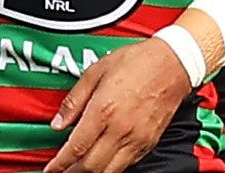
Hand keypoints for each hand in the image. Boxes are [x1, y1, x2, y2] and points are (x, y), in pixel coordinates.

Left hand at [44, 37, 189, 172]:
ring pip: (109, 171)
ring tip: (77, 171)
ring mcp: (136, 139)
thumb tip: (59, 123)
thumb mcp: (96, 71)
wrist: (173, 64)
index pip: (76, 147)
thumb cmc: (137, 62)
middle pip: (91, 166)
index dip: (60, 163)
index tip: (51, 169)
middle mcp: (120, 129)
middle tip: (59, 172)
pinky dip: (110, 169)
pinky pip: (126, 165)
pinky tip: (101, 164)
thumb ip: (74, 99)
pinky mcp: (148, 144)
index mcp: (103, 110)